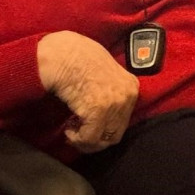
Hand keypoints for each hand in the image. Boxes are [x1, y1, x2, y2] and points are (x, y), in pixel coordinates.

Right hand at [37, 31, 139, 151]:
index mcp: (131, 86)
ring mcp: (114, 104)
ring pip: (102, 140)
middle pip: (115, 133)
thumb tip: (107, 111)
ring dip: (86, 140)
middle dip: (96, 137)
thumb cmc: (79, 59)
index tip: (89, 125)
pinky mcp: (98, 112)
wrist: (63, 54)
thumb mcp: (106, 71)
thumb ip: (112, 89)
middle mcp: (127, 96)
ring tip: (73, 129)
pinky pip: (89, 138)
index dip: (105, 127)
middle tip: (79, 132)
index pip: (123, 120)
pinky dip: (77, 139)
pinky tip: (69, 129)